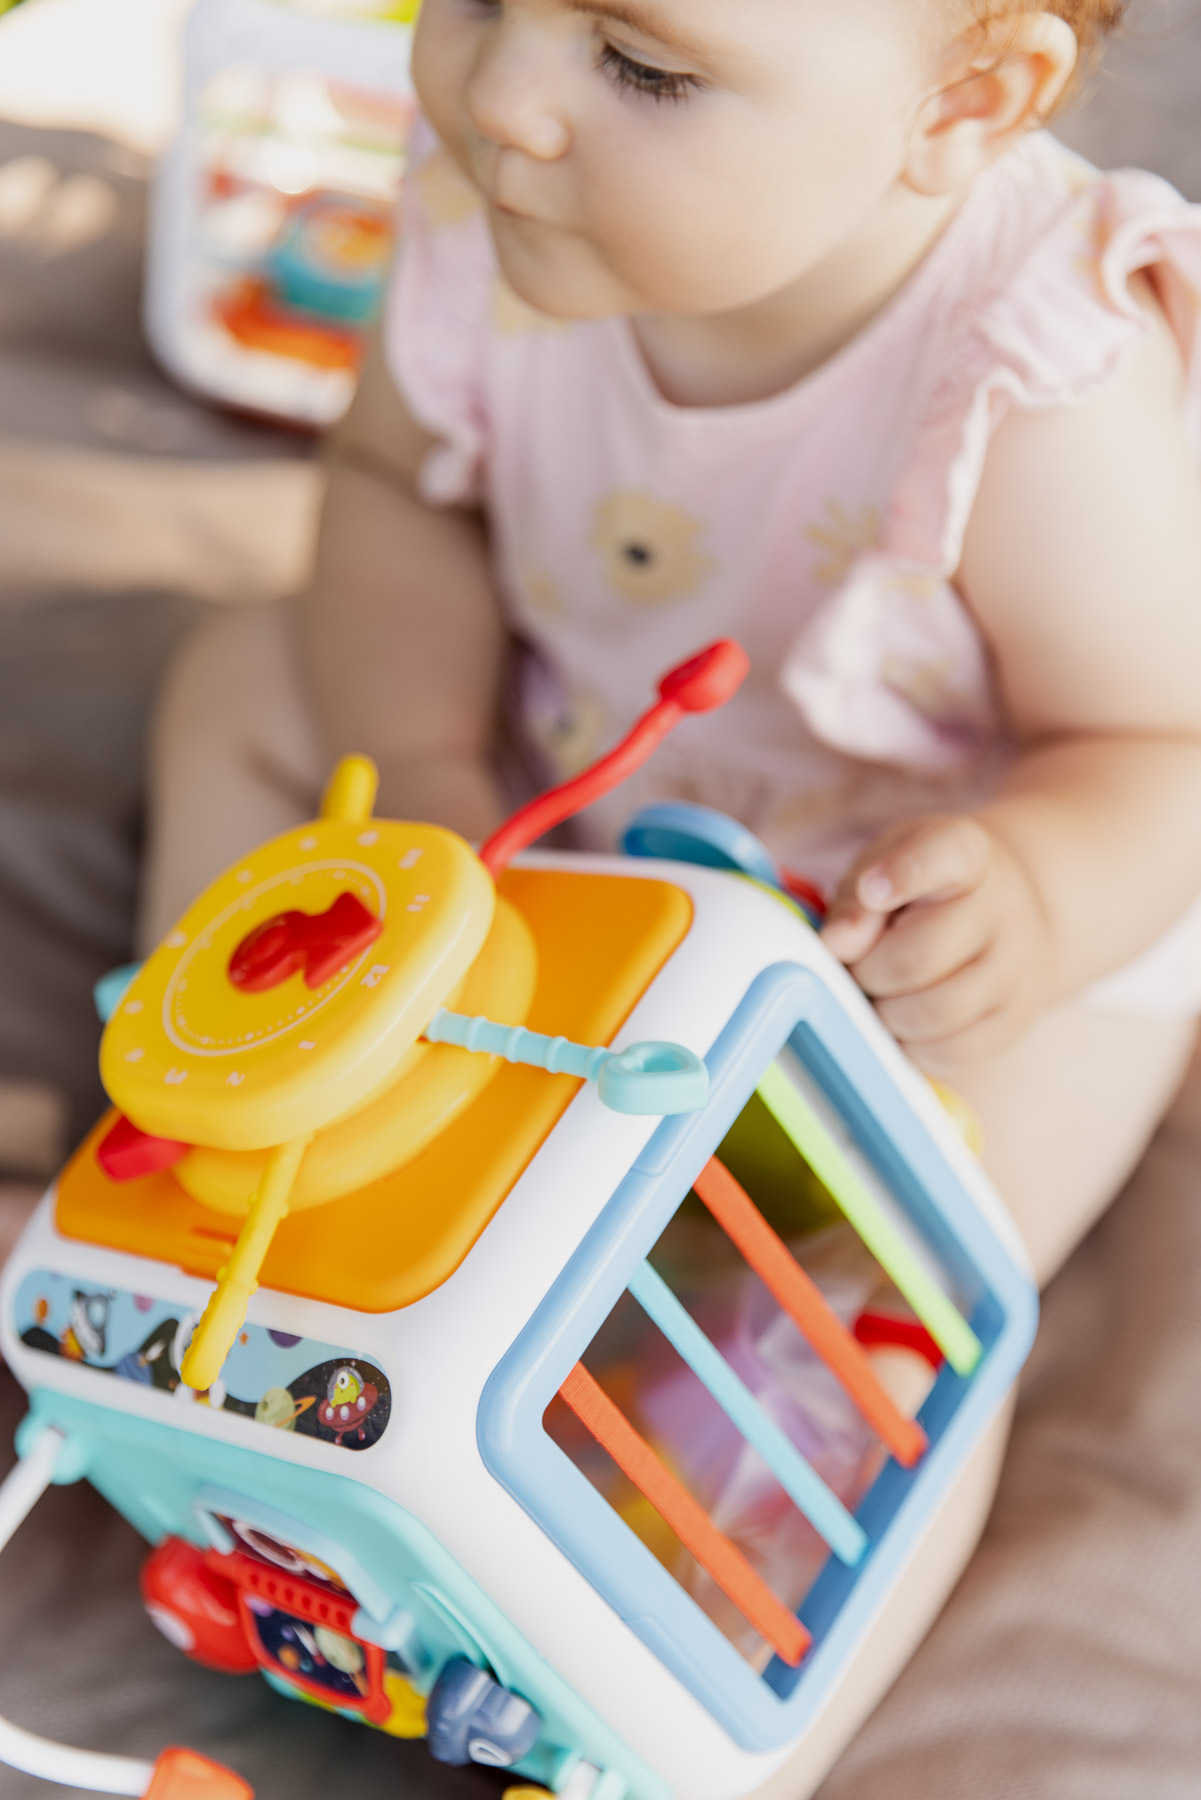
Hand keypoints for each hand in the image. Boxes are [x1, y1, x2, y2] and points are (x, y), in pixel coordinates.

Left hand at [820, 814, 1054, 1069]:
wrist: (1008, 918)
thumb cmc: (924, 894)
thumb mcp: (884, 868)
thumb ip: (855, 900)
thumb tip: (836, 944)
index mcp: (964, 854)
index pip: (944, 855)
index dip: (903, 874)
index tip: (871, 890)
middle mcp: (1002, 908)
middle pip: (919, 956)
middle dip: (868, 972)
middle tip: (858, 968)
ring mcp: (1016, 968)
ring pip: (935, 1013)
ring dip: (887, 1015)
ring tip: (881, 996)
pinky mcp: (1015, 1020)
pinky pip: (952, 1052)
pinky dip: (913, 1047)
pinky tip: (905, 1022)